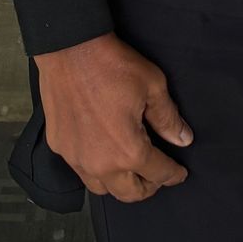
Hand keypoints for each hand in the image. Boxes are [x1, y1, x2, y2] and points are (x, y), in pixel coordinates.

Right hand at [34, 32, 193, 202]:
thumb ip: (168, 118)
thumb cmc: (111, 64)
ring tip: (129, 169)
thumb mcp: (153, 86)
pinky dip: (94, 168)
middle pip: (130, 194)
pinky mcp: (59, 146)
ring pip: (101, 188)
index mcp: (129, 151)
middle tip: (157, 177)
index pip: (158, 174)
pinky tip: (101, 152)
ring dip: (119, 183)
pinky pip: (79, 169)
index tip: (179, 173)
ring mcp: (76, 157)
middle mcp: (101, 163)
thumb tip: (182, 139)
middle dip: (148, 188)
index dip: (174, 175)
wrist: (69, 48)